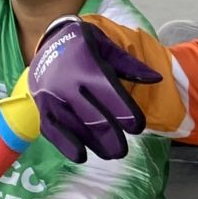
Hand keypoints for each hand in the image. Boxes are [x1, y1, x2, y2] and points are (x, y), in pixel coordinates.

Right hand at [27, 16, 164, 162]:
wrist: (47, 43)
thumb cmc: (83, 46)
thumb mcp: (106, 45)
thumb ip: (129, 64)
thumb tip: (156, 78)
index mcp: (87, 66)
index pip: (109, 93)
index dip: (125, 112)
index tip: (138, 126)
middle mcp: (67, 84)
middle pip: (91, 115)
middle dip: (109, 135)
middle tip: (122, 151)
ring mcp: (52, 98)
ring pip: (72, 126)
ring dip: (91, 143)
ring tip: (110, 154)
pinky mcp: (41, 108)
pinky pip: (51, 129)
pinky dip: (65, 144)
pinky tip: (80, 156)